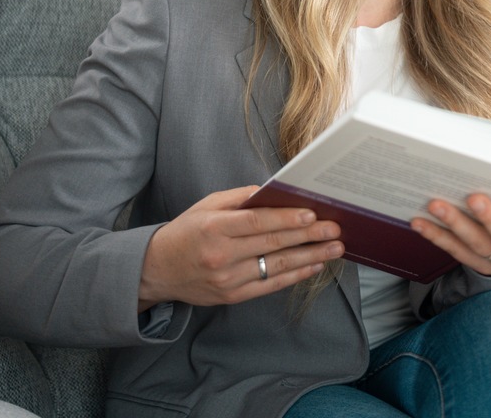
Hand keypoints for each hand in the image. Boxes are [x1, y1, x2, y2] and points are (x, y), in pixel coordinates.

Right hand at [138, 186, 344, 311]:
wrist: (155, 271)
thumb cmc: (185, 232)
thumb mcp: (206, 206)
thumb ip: (240, 198)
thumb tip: (276, 193)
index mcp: (213, 228)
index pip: (257, 222)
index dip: (287, 218)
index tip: (313, 214)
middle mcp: (221, 255)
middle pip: (273, 244)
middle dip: (308, 235)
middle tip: (335, 229)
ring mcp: (227, 279)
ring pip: (276, 266)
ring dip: (310, 257)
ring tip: (335, 248)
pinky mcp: (232, 296)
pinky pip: (270, 285)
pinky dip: (295, 275)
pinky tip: (314, 265)